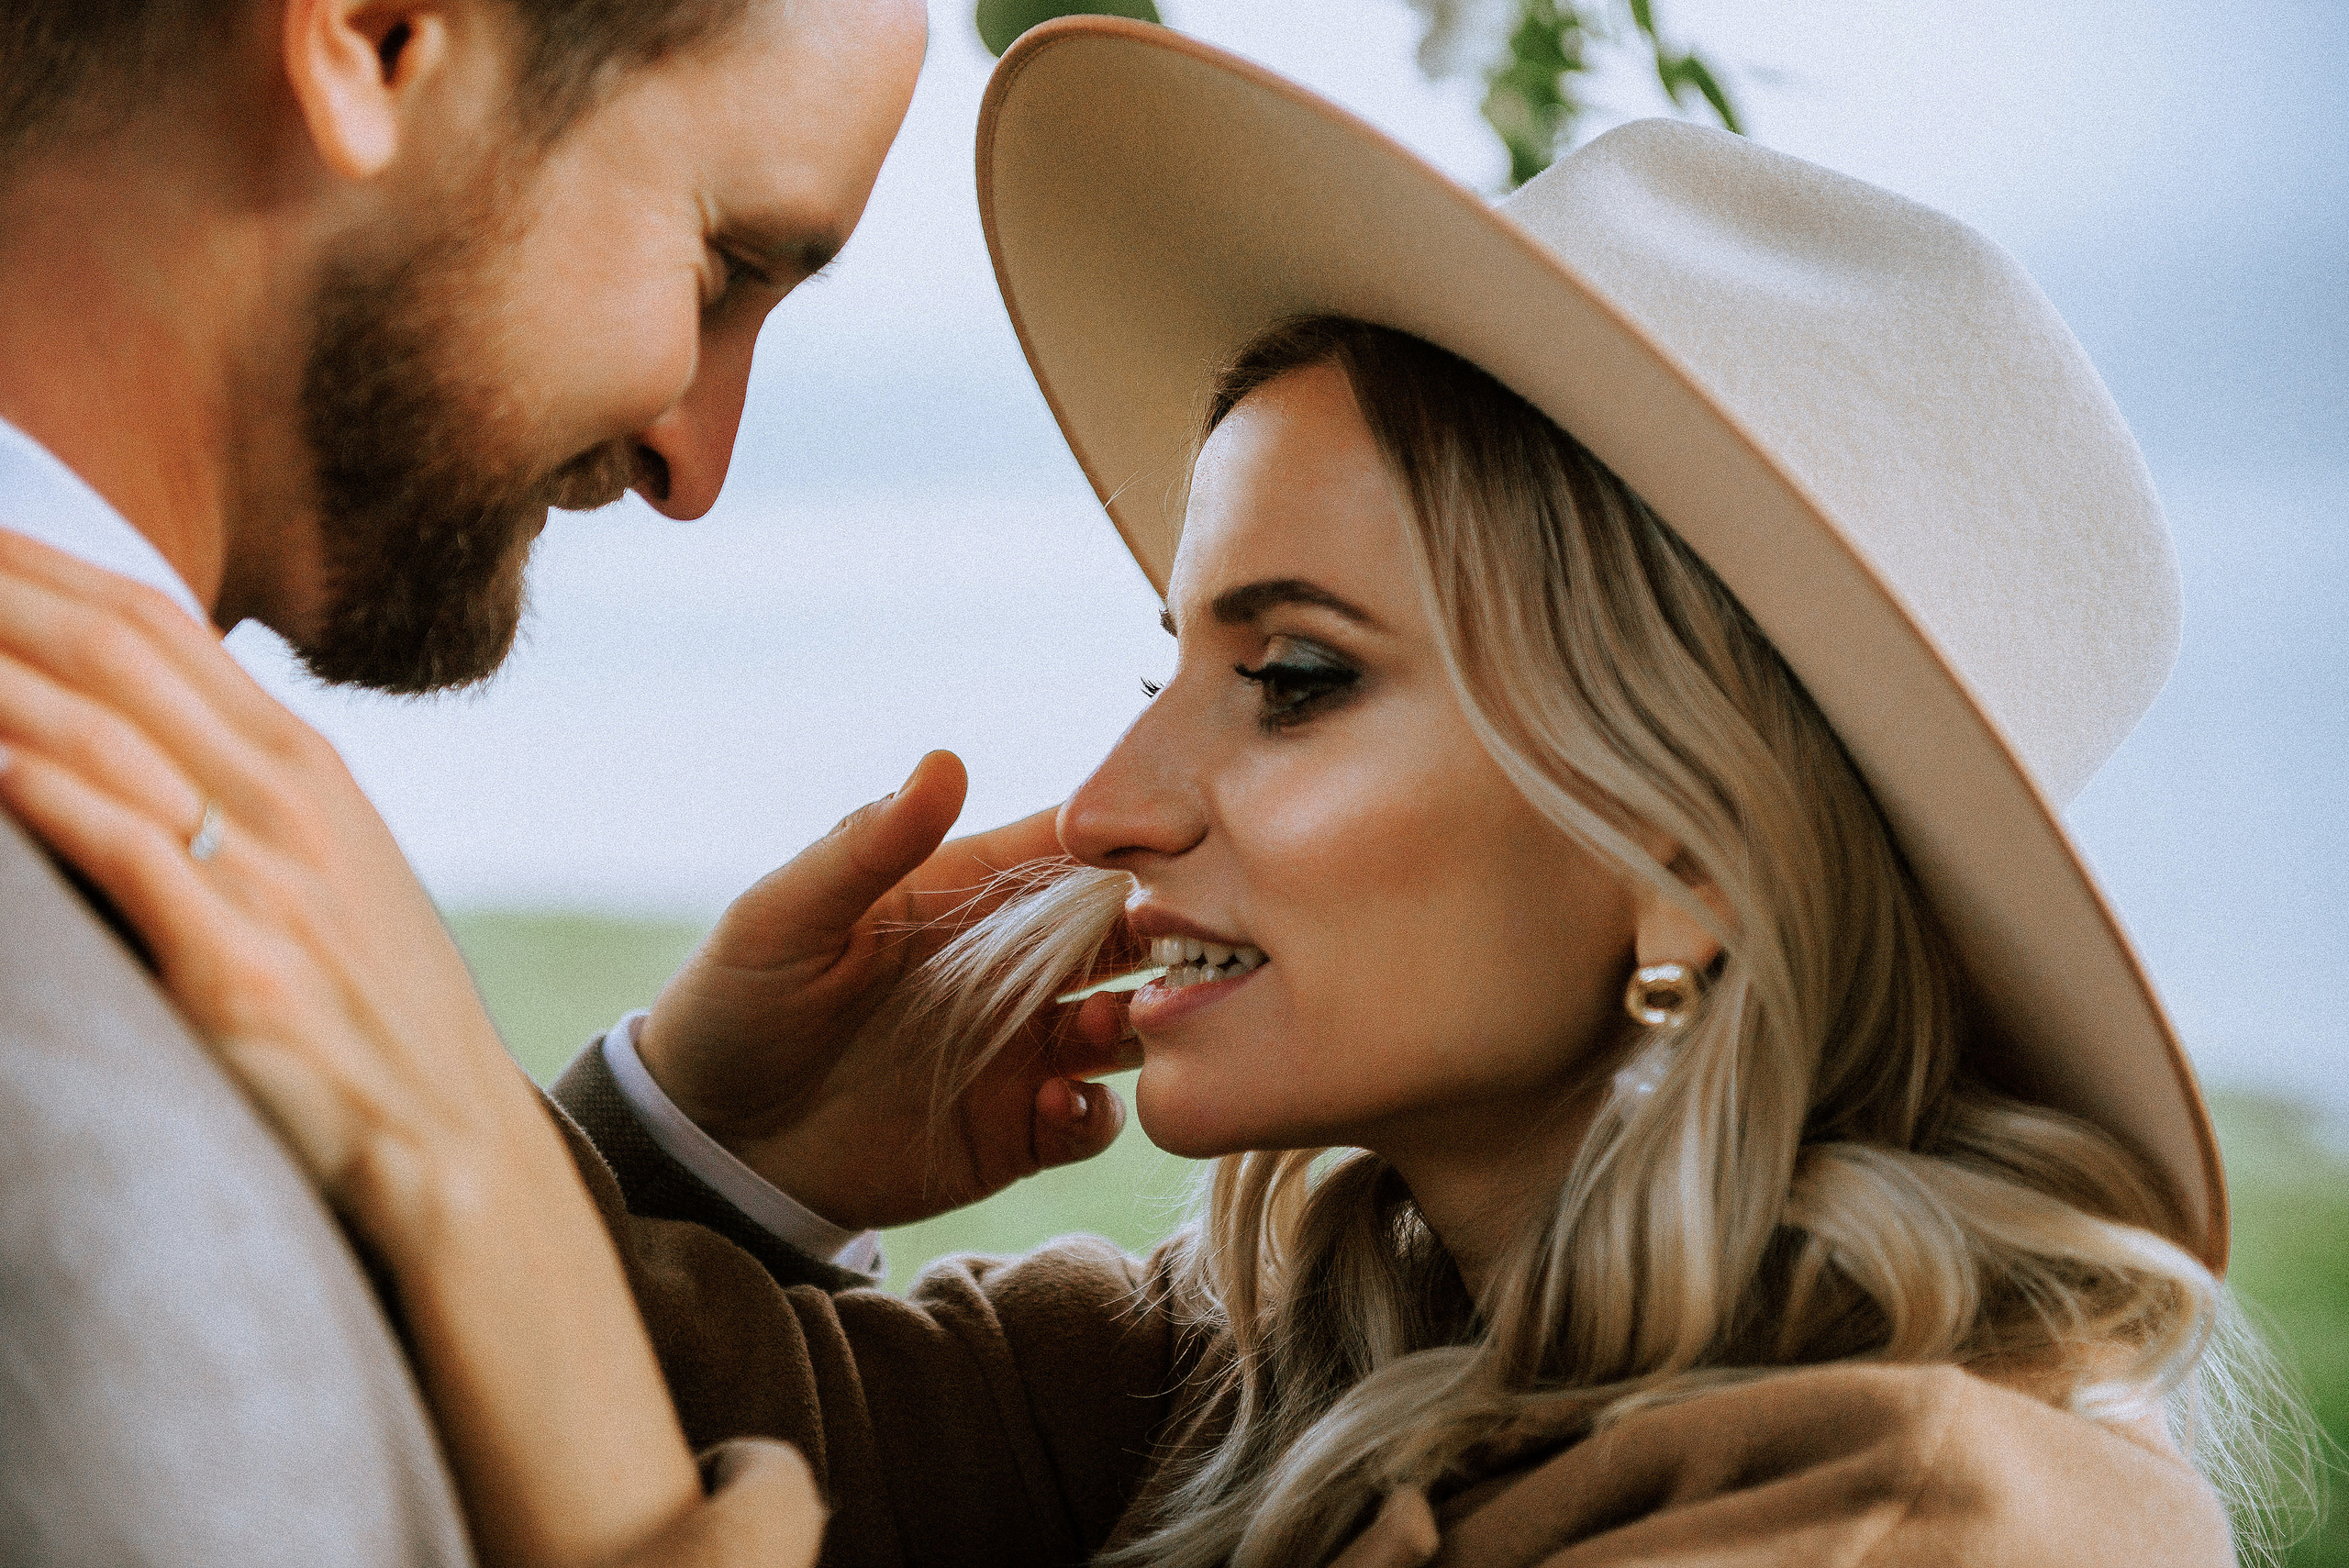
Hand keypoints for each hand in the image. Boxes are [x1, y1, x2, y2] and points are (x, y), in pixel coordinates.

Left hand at [0, 531, 767, 1567]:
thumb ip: (243, 802)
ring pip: (97, 727)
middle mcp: (292, 800)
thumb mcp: (335, 884)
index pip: (154, 623)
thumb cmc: (377, 1030)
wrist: (454, 1164)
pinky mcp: (238, 969)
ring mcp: (269, 879)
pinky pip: (112, 844)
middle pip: (113, 647)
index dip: (38, 562)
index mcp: (311, 768)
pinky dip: (26, 779)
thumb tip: (126, 743)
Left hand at [637, 751, 1136, 1230]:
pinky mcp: (1015, 1131)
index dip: (1129, 843)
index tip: (1175, 844)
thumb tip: (945, 762)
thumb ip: (865, 848)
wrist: (706, 1145)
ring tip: (1116, 1027)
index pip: (1069, 852)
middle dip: (1170, 933)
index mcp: (965, 896)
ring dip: (1145, 1021)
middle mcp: (1010, 969)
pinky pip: (1092, 1119)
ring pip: (1129, 1024)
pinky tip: (1059, 1104)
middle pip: (1125, 934)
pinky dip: (1097, 1112)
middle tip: (1186, 943)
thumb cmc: (733, 1006)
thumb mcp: (784, 919)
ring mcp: (1019, 1050)